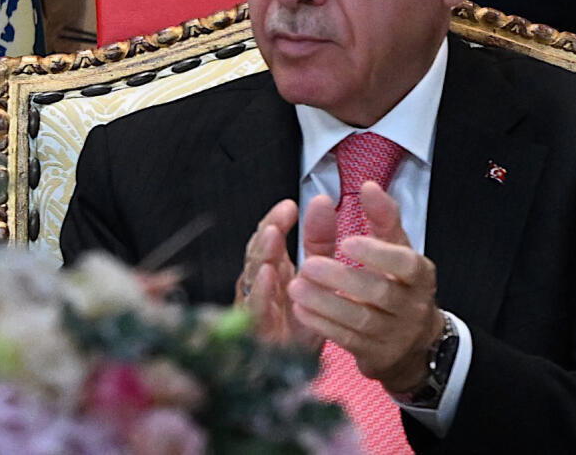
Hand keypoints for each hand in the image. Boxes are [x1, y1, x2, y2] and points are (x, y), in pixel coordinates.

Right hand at [237, 198, 315, 347]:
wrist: (293, 373)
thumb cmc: (300, 323)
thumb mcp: (314, 279)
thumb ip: (318, 243)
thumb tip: (323, 201)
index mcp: (273, 268)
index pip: (269, 237)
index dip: (276, 220)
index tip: (291, 206)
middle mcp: (260, 284)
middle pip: (258, 252)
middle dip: (268, 232)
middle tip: (281, 217)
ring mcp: (255, 306)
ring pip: (253, 276)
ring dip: (262, 254)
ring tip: (272, 235)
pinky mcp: (257, 330)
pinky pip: (256, 309)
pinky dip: (261, 292)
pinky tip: (268, 276)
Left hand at [287, 183, 443, 396]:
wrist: (414, 342)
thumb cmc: (399, 284)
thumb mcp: (397, 249)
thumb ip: (383, 218)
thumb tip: (369, 186)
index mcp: (420, 276)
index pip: (406, 263)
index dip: (377, 254)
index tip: (347, 242)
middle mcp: (412, 306)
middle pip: (379, 292)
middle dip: (342, 278)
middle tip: (308, 264)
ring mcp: (396, 335)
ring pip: (361, 320)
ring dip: (325, 303)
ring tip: (295, 285)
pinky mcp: (377, 356)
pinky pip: (348, 341)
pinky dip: (322, 325)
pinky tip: (301, 309)